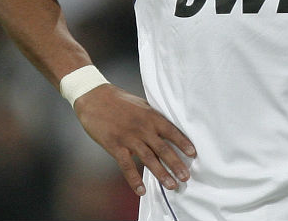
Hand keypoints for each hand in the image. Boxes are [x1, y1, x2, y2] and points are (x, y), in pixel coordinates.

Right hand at [74, 84, 195, 195]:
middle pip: (163, 148)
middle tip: (186, 177)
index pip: (171, 131)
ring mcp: (128, 137)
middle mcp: (142, 127)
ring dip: (161, 174)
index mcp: (150, 116)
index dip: (183, 143)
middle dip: (176, 164)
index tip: (193, 154)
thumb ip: (153, 117)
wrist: (94, 97)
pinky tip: (141, 190)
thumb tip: (168, 128)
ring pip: (149, 159)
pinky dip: (134, 180)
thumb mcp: (141, 104)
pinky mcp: (115, 146)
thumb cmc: (118, 100)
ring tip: (171, 185)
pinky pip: (127, 166)